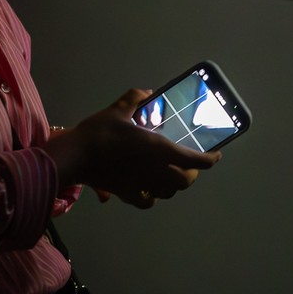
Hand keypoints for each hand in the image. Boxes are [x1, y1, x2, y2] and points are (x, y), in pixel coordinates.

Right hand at [43, 89, 220, 208]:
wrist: (76, 156)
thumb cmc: (99, 132)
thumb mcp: (118, 109)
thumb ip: (134, 99)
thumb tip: (146, 92)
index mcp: (160, 149)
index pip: (195, 160)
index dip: (210, 160)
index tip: (216, 156)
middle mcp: (156, 171)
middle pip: (184, 181)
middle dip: (191, 174)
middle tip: (190, 164)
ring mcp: (142, 185)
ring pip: (168, 193)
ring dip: (174, 185)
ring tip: (171, 175)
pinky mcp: (127, 195)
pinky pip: (147, 201)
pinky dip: (152, 197)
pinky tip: (148, 189)